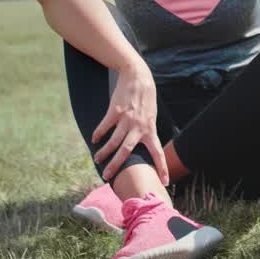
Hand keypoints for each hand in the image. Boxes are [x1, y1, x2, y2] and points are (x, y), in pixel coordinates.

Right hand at [92, 62, 169, 184]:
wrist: (138, 76)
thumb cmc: (146, 98)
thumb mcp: (151, 116)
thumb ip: (147, 130)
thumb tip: (142, 145)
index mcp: (150, 129)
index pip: (158, 152)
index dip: (162, 167)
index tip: (165, 181)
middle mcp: (138, 126)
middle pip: (126, 151)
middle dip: (116, 165)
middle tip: (107, 177)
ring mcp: (126, 118)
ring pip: (113, 140)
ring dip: (104, 152)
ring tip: (97, 159)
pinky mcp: (115, 110)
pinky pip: (105, 126)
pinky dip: (98, 133)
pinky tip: (94, 139)